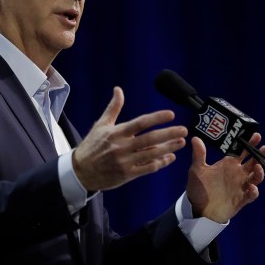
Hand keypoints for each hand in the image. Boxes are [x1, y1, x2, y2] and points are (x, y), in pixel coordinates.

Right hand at [72, 87, 186, 190]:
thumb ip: (113, 108)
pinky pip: (148, 168)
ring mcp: (125, 162)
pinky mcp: (127, 174)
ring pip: (151, 154)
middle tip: (184, 130)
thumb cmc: (92, 146)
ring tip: (181, 142)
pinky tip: (170, 157)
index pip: (140, 123)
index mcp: (116, 133)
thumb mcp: (101, 125)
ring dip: (168, 148)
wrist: (80, 172)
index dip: (156, 118)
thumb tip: (118, 89)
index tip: (171, 114)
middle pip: (150, 139)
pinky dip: (160, 163)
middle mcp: (122, 147)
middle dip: (169, 134)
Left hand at [186, 133, 264, 222]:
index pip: (242, 151)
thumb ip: (199, 155)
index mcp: (229, 165)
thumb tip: (195, 139)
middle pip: (253, 162)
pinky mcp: (241, 200)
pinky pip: (251, 195)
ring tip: (258, 167)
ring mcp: (241, 187)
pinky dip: (253, 191)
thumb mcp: (197, 170)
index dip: (250, 143)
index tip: (256, 136)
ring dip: (259, 172)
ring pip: (256, 178)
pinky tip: (251, 188)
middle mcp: (238, 174)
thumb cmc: (198, 189)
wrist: (198, 210)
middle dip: (260, 155)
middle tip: (264, 148)